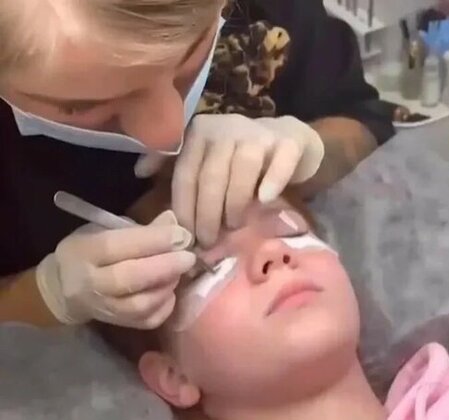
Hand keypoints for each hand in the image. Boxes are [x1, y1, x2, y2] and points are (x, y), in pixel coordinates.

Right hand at [36, 211, 194, 328]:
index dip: (152, 240)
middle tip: (189, 256)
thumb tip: (174, 221)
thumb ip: (138, 229)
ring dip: (167, 287)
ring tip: (180, 272)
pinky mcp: (119, 325)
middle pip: (129, 278)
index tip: (181, 234)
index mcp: (84, 251)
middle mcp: (91, 283)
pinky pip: (147, 320)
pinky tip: (170, 291)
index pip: (117, 246)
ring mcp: (104, 308)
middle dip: (165, 266)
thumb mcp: (104, 231)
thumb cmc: (90, 252)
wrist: (65, 289)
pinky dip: (165, 306)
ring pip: (140, 304)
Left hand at [171, 114, 324, 246]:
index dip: (184, 208)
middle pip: (212, 176)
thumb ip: (172, 166)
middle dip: (207, 214)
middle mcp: (227, 128)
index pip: (186, 173)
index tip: (185, 236)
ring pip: (243, 169)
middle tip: (208, 242)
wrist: (288, 142)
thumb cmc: (237, 160)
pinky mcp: (289, 142)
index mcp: (201, 132)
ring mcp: (260, 134)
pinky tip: (265, 200)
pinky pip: (280, 162)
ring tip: (234, 226)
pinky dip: (272, 181)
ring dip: (235, 203)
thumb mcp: (203, 159)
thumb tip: (139, 172)